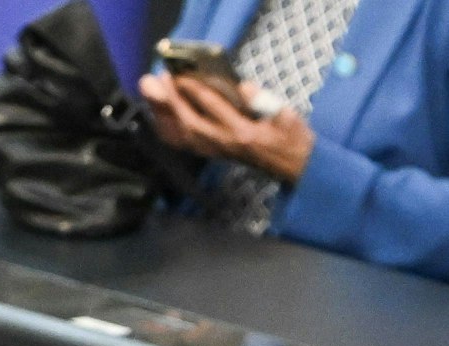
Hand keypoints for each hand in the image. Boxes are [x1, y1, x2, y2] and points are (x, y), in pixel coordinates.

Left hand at [137, 73, 316, 182]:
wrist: (295, 167)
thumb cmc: (292, 138)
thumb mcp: (286, 116)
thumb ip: (264, 101)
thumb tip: (243, 87)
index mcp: (244, 133)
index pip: (214, 109)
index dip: (195, 90)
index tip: (181, 75)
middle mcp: (226, 144)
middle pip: (190, 123)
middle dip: (171, 102)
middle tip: (158, 80)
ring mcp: (218, 151)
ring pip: (183, 135)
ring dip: (165, 113)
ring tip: (154, 91)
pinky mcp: (215, 154)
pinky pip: (185, 144)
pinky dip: (169, 129)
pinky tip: (159, 115)